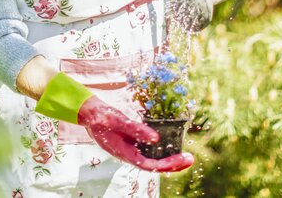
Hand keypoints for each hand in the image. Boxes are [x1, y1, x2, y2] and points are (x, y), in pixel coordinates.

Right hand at [77, 95, 193, 171]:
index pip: (149, 165)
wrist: (90, 115)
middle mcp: (130, 155)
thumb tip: (156, 138)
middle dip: (173, 164)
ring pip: (153, 159)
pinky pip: (149, 150)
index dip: (167, 164)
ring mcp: (132, 150)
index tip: (183, 159)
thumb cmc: (102, 118)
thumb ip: (135, 129)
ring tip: (185, 155)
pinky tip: (171, 143)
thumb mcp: (118, 121)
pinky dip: (161, 149)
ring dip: (169, 158)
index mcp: (125, 154)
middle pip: (154, 165)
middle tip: (190, 158)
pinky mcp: (133, 144)